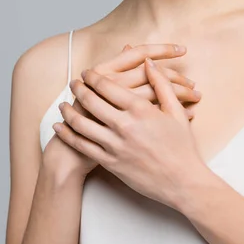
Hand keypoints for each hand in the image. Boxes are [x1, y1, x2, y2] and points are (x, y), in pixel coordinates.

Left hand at [47, 44, 199, 181]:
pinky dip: (68, 136)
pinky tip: (61, 128)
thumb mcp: (175, 110)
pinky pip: (83, 146)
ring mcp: (115, 146)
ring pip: (82, 124)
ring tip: (63, 104)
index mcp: (140, 109)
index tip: (87, 73)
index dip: (93, 78)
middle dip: (79, 90)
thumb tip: (149, 62)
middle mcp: (124, 126)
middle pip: (91, 102)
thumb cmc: (182, 145)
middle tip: (73, 83)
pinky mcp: (110, 163)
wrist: (182, 181)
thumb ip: (161, 83)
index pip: (108, 87)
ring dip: (69, 112)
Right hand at [91, 43, 200, 117]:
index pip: (139, 53)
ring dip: (181, 95)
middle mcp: (115, 85)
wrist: (73, 152)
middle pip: (154, 74)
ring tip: (194, 96)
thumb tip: (129, 46)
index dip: (162, 49)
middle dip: (177, 78)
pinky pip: (159, 116)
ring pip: (159, 94)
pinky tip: (190, 114)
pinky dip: (178, 115)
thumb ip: (115, 66)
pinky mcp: (129, 125)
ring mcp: (122, 107)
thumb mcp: (96, 86)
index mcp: (107, 72)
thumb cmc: (86, 116)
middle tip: (193, 82)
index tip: (182, 49)